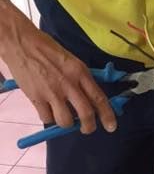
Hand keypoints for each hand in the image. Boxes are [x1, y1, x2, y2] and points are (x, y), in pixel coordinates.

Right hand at [1, 22, 116, 134]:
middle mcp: (69, 84)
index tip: (111, 126)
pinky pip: (46, 118)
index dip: (107, 115)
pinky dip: (49, 117)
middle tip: (87, 129)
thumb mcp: (72, 61)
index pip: (99, 98)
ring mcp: (52, 92)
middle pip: (85, 113)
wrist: (23, 44)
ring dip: (67, 124)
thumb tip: (91, 97)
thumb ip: (81, 79)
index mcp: (81, 72)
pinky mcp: (36, 97)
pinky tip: (48, 109)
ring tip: (64, 117)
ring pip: (65, 121)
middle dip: (89, 126)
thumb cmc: (48, 50)